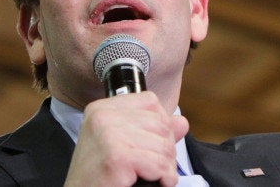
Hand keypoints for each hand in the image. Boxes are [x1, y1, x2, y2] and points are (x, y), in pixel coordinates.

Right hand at [64, 92, 188, 186]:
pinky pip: (158, 164)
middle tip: (153, 166)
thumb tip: (181, 122)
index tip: (151, 145)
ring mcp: (109, 135)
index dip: (160, 125)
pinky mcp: (117, 157)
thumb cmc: (98, 175)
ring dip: (166, 166)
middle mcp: (103, 116)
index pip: (150, 101)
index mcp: (103, 108)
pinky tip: (157, 182)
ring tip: (152, 175)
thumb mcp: (121, 144)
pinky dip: (164, 177)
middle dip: (165, 148)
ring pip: (164, 145)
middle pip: (161, 123)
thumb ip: (151, 130)